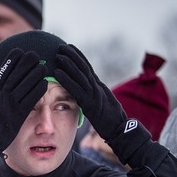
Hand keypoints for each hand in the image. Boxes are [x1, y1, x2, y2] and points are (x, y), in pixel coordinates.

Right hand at [0, 48, 46, 157]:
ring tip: (43, 67)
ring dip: (35, 74)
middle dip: (26, 64)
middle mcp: (1, 96)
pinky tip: (45, 83)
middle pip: (16, 75)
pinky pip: (31, 99)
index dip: (11, 61)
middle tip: (35, 54)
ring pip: (25, 85)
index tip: (19, 51)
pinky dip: (38, 90)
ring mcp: (10, 105)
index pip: (3, 72)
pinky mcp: (19, 114)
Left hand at [54, 44, 150, 165]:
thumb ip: (92, 96)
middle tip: (61, 46)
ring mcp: (94, 94)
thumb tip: (83, 91)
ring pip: (80, 75)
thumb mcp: (99, 105)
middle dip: (72, 56)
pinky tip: (57, 73)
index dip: (79, 57)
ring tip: (58, 54)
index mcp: (98, 87)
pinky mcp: (90, 103)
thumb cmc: (109, 121)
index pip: (88, 68)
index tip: (69, 48)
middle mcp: (96, 87)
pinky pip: (76, 89)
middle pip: (83, 68)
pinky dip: (67, 80)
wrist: (119, 130)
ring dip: (69, 64)